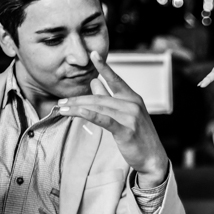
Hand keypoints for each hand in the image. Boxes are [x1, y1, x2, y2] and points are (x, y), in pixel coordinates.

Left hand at [59, 51, 168, 185]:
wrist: (153, 159)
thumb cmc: (138, 137)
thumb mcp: (125, 115)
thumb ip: (110, 98)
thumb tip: (95, 82)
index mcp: (133, 98)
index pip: (116, 79)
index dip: (104, 67)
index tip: (94, 54)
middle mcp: (133, 104)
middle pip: (99, 97)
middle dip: (78, 99)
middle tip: (61, 101)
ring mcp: (130, 116)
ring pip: (99, 107)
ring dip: (77, 108)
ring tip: (62, 108)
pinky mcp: (126, 130)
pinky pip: (104, 119)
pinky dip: (89, 114)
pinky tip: (77, 112)